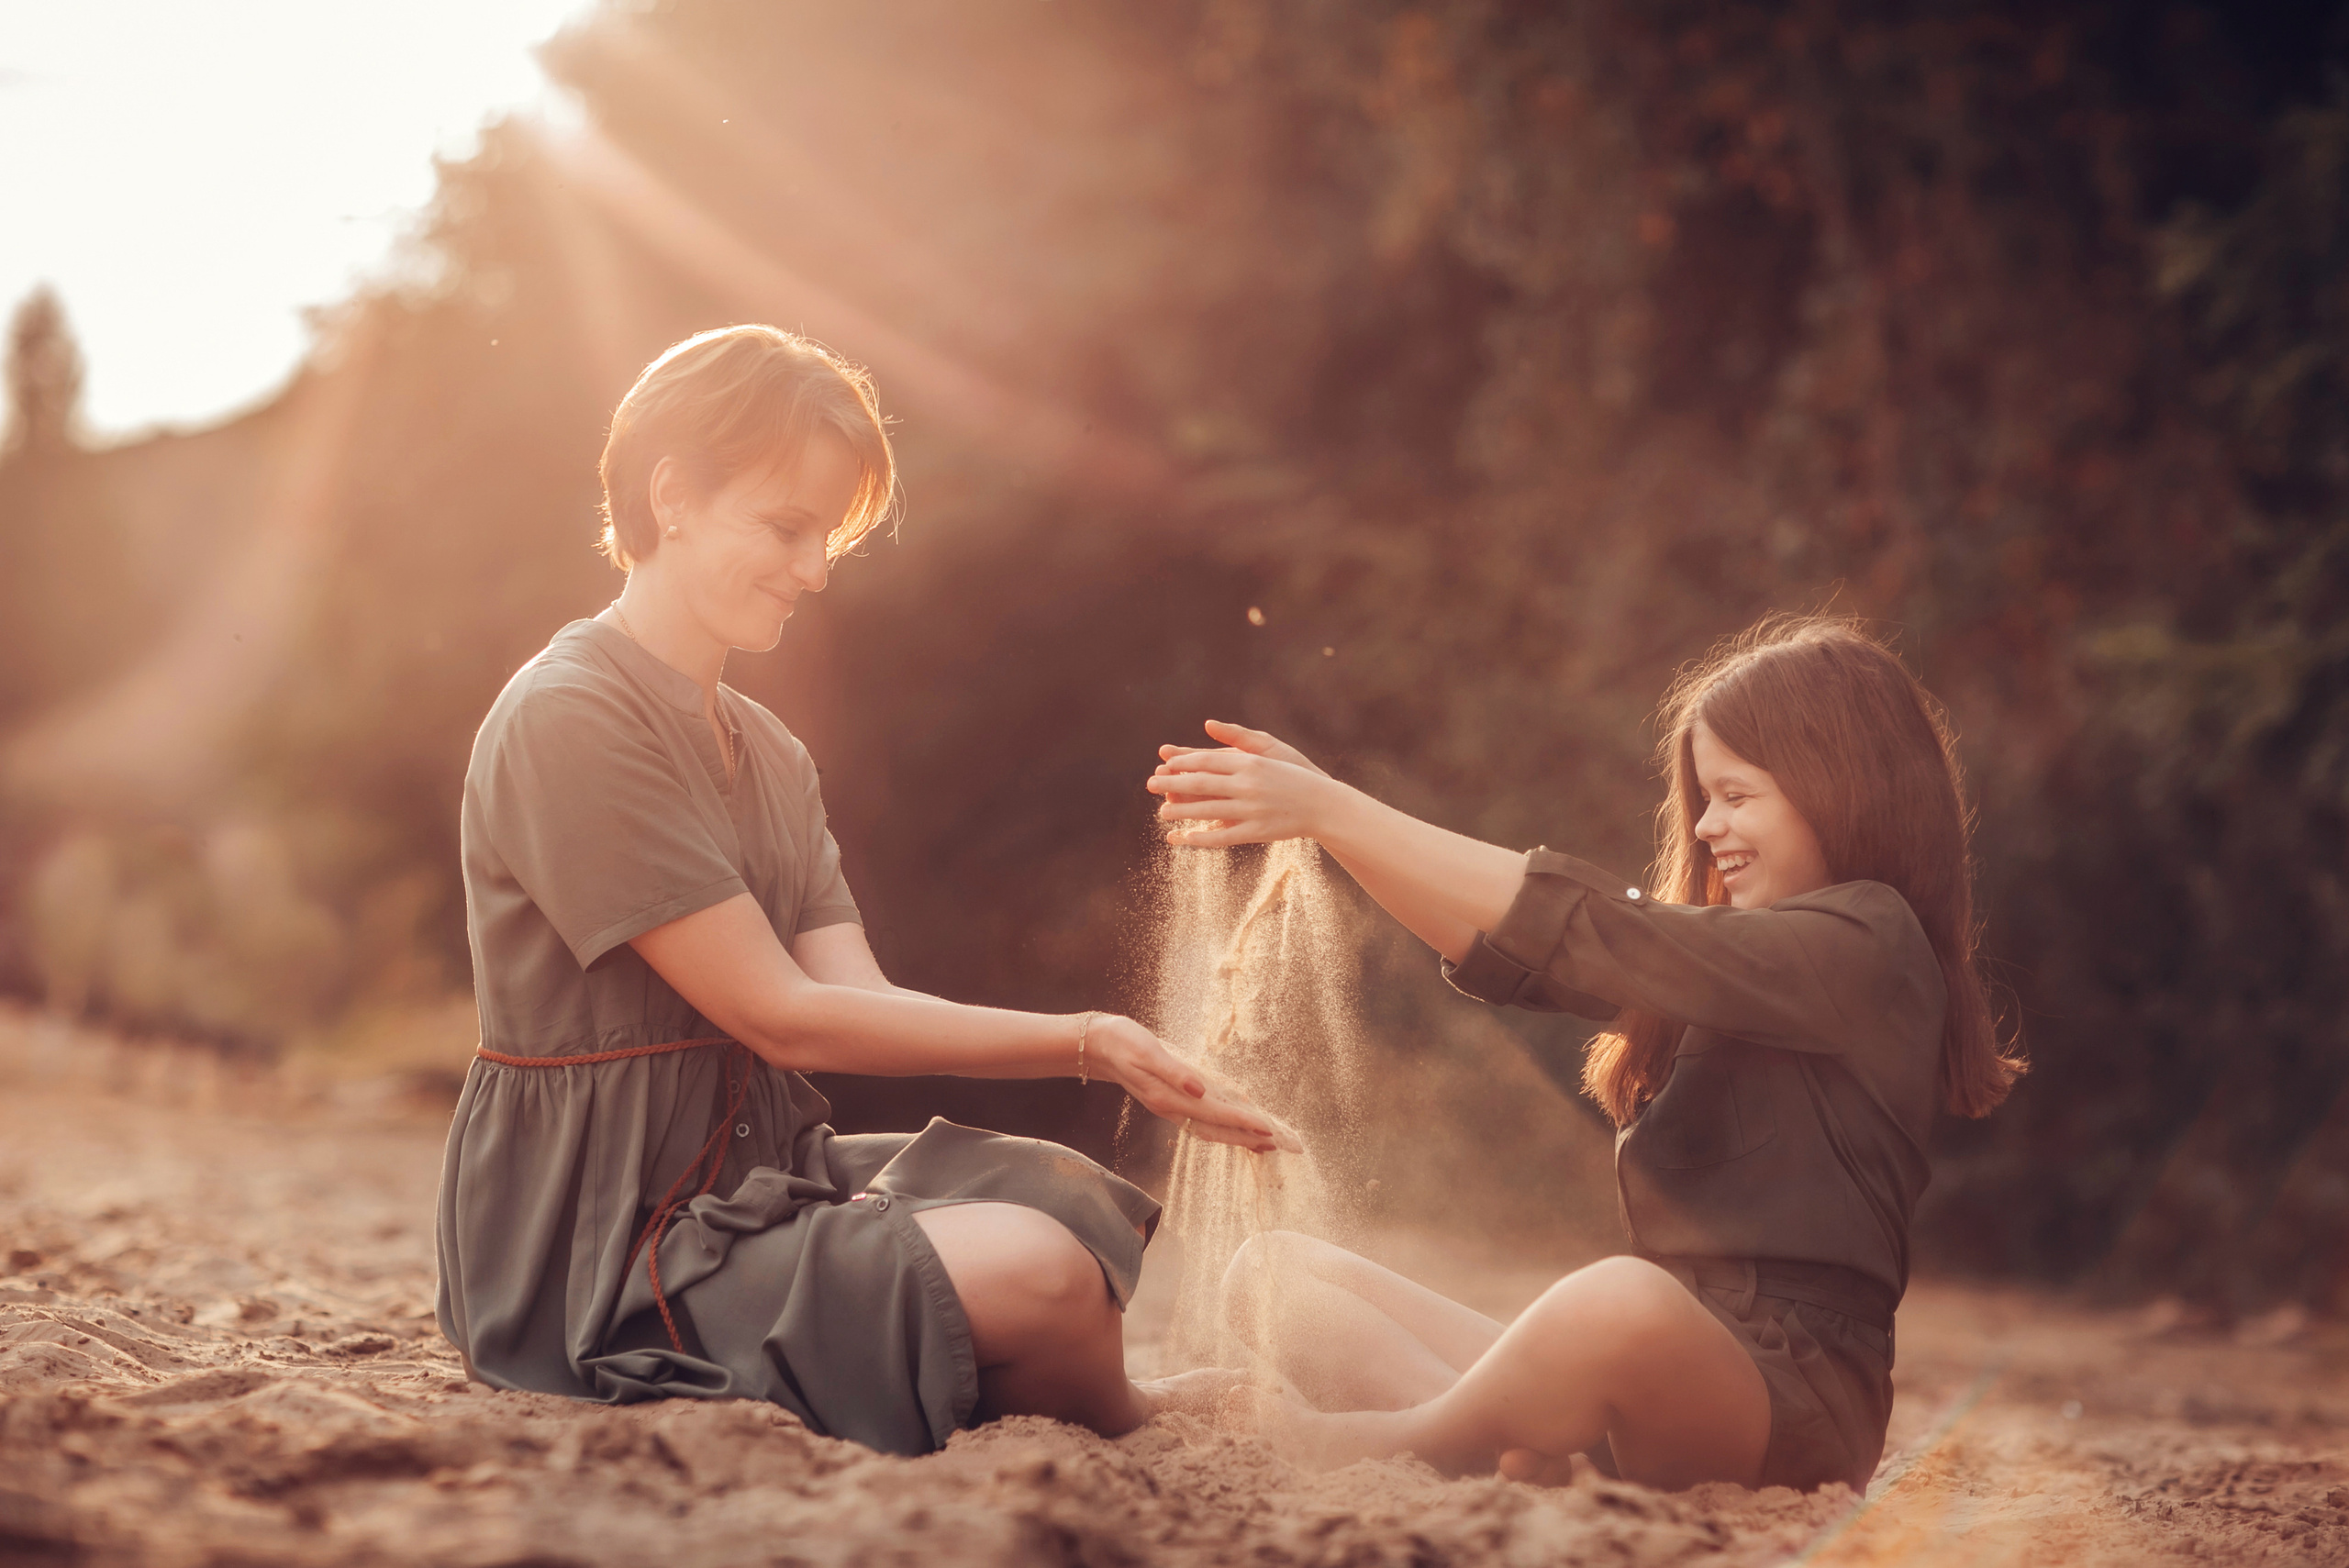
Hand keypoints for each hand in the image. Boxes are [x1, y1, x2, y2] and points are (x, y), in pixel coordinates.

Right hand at [1089, 1014, 1301, 1153]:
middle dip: (1248, 1139)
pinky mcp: (1170, 1102)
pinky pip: (1202, 1121)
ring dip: (1238, 1137)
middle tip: (1280, 1145)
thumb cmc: (1123, 1042)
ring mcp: (1170, 1108)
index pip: (1215, 1114)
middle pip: (1216, 1131)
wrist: (1098, 1046)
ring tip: (1265, 1143)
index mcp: (1168, 1098)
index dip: (1242, 1122)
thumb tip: (1200, 1090)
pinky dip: (1223, 1126)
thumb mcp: (1148, 1051)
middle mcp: (1171, 1108)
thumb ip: (1175, 1072)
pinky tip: (1235, 1124)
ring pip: (1210, 1129)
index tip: (1268, 1128)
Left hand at [1146, 721, 1339, 846]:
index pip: (1207, 761)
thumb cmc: (1294, 775)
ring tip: (1162, 812)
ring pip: (1208, 811)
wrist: (1323, 804)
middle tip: (1151, 785)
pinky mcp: (1256, 832)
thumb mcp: (1269, 750)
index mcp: (1249, 763)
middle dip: (1174, 785)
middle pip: (1202, 784)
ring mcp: (1251, 810)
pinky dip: (1201, 837)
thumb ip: (1237, 740)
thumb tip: (1207, 725)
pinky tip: (1184, 838)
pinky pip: (1222, 836)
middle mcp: (1248, 785)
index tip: (1165, 765)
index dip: (1183, 763)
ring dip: (1182, 811)